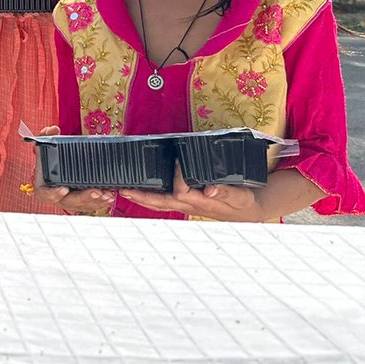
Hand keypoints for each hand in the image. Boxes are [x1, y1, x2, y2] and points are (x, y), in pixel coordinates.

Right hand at [32, 126, 116, 213]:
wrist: (56, 165)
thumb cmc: (49, 157)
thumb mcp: (45, 145)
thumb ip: (46, 136)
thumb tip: (54, 129)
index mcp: (43, 185)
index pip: (45, 194)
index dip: (54, 194)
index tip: (64, 188)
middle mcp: (57, 196)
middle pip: (69, 201)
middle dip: (84, 198)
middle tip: (96, 191)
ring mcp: (69, 201)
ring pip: (82, 205)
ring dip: (96, 201)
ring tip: (107, 194)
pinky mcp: (81, 202)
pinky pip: (90, 206)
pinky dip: (101, 203)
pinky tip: (109, 197)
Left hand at [121, 164, 260, 220]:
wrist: (249, 211)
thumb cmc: (245, 203)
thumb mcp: (240, 197)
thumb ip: (226, 192)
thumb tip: (209, 189)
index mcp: (201, 202)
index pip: (181, 191)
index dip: (177, 177)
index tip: (177, 160)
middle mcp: (190, 205)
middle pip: (161, 203)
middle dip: (142, 197)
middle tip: (123, 189)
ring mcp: (187, 205)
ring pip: (160, 204)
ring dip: (142, 197)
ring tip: (124, 190)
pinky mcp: (187, 202)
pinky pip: (165, 201)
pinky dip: (151, 197)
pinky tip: (140, 190)